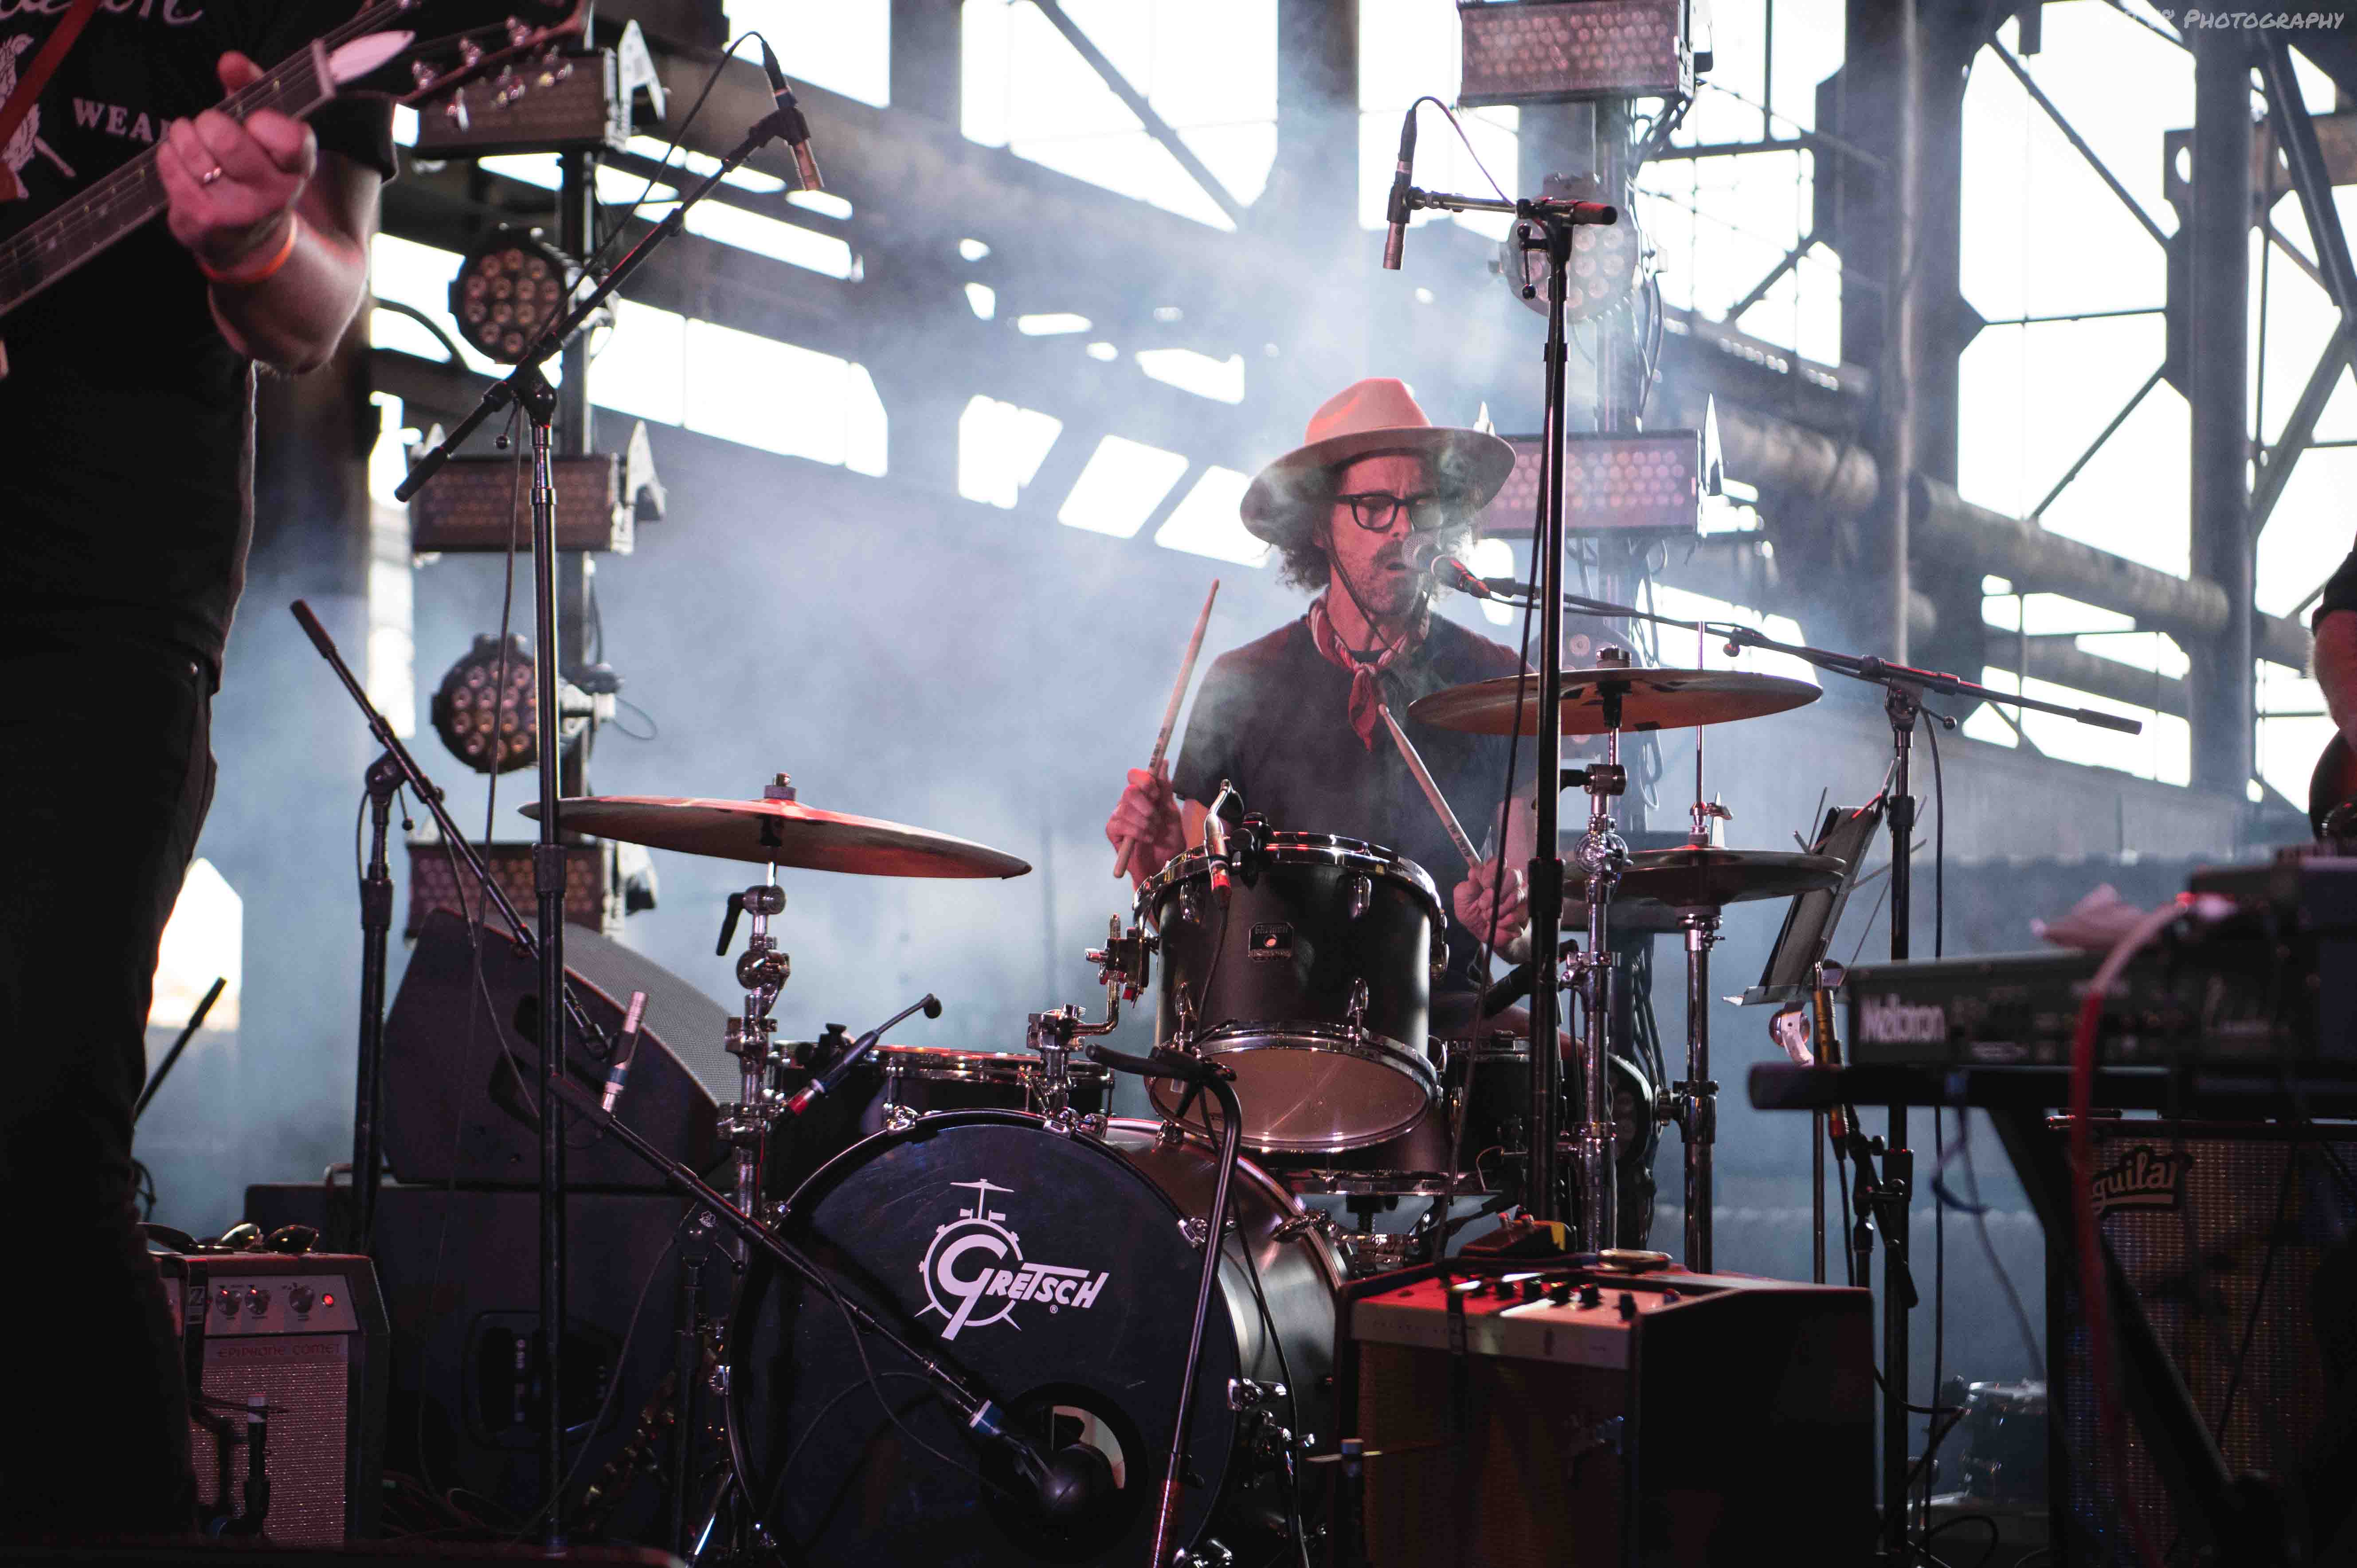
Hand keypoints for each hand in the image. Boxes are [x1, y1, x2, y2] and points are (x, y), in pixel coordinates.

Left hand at [158, 54, 315, 276]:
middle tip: (208, 127)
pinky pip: (172, 170)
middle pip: (227, 141)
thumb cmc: (252, 169)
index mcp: (296, 168)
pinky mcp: (204, 222)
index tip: (253, 122)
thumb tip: (230, 61)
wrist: (248, 240)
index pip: (291, 140)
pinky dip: (167, 155)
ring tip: (187, 138)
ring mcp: (238, 212)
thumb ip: (250, 89)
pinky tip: (176, 158)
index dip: (265, 123)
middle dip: (208, 122)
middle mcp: (274, 195)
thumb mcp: (261, 129)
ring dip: (182, 135)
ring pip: (194, 154)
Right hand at [1106, 761, 1184, 884]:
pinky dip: (1136, 832)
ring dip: (1145, 823)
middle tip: (1156, 820)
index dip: (1144, 781)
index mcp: (1143, 794)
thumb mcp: (1171, 812)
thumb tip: (1162, 762)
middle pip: (1129, 791)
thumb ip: (1165, 788)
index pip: (1134, 775)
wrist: (1164, 865)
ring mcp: (1119, 816)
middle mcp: (1128, 802)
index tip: (1156, 795)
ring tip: (1154, 834)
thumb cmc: (1168, 840)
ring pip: (1125, 809)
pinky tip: (1145, 839)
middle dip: (1147, 807)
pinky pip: (1120, 824)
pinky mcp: (1112, 831)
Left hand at [1452, 855, 1527, 946]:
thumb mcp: (1462, 899)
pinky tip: (1499, 923)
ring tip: (1489, 916)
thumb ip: (1468, 885)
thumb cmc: (1472, 913)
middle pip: (1513, 875)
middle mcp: (1507, 881)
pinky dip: (1507, 920)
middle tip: (1484, 905)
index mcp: (1491, 874)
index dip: (1492, 871)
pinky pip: (1521, 911)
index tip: (1485, 883)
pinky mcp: (1525, 909)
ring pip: (1517, 894)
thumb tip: (1474, 872)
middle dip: (1498, 892)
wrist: (1484, 934)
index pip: (1497, 862)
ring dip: (1500, 908)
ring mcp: (1519, 894)